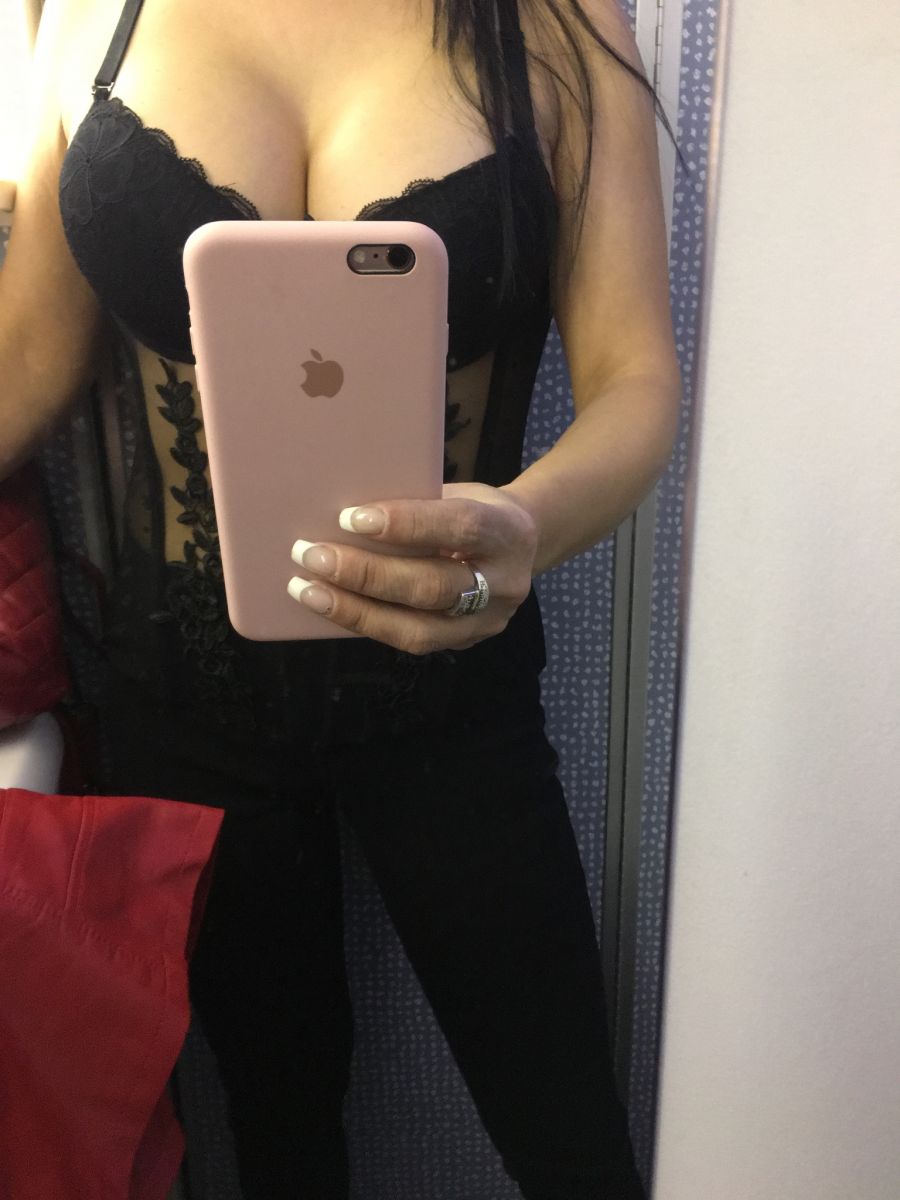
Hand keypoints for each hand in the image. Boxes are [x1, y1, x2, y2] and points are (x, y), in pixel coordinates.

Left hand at [287, 482, 537, 654]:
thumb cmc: (473, 508)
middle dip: (365, 574)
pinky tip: (331, 606)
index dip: (405, 524)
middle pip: (432, 586)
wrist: (522, 543)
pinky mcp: (466, 642)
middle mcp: (504, 583)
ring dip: (355, 610)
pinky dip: (365, 623)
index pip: (458, 527)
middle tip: (311, 555)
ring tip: (307, 590)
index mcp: (505, 530)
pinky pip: (410, 641)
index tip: (349, 518)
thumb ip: (415, 504)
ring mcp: (488, 621)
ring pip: (418, 629)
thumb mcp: (456, 493)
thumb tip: (341, 513)